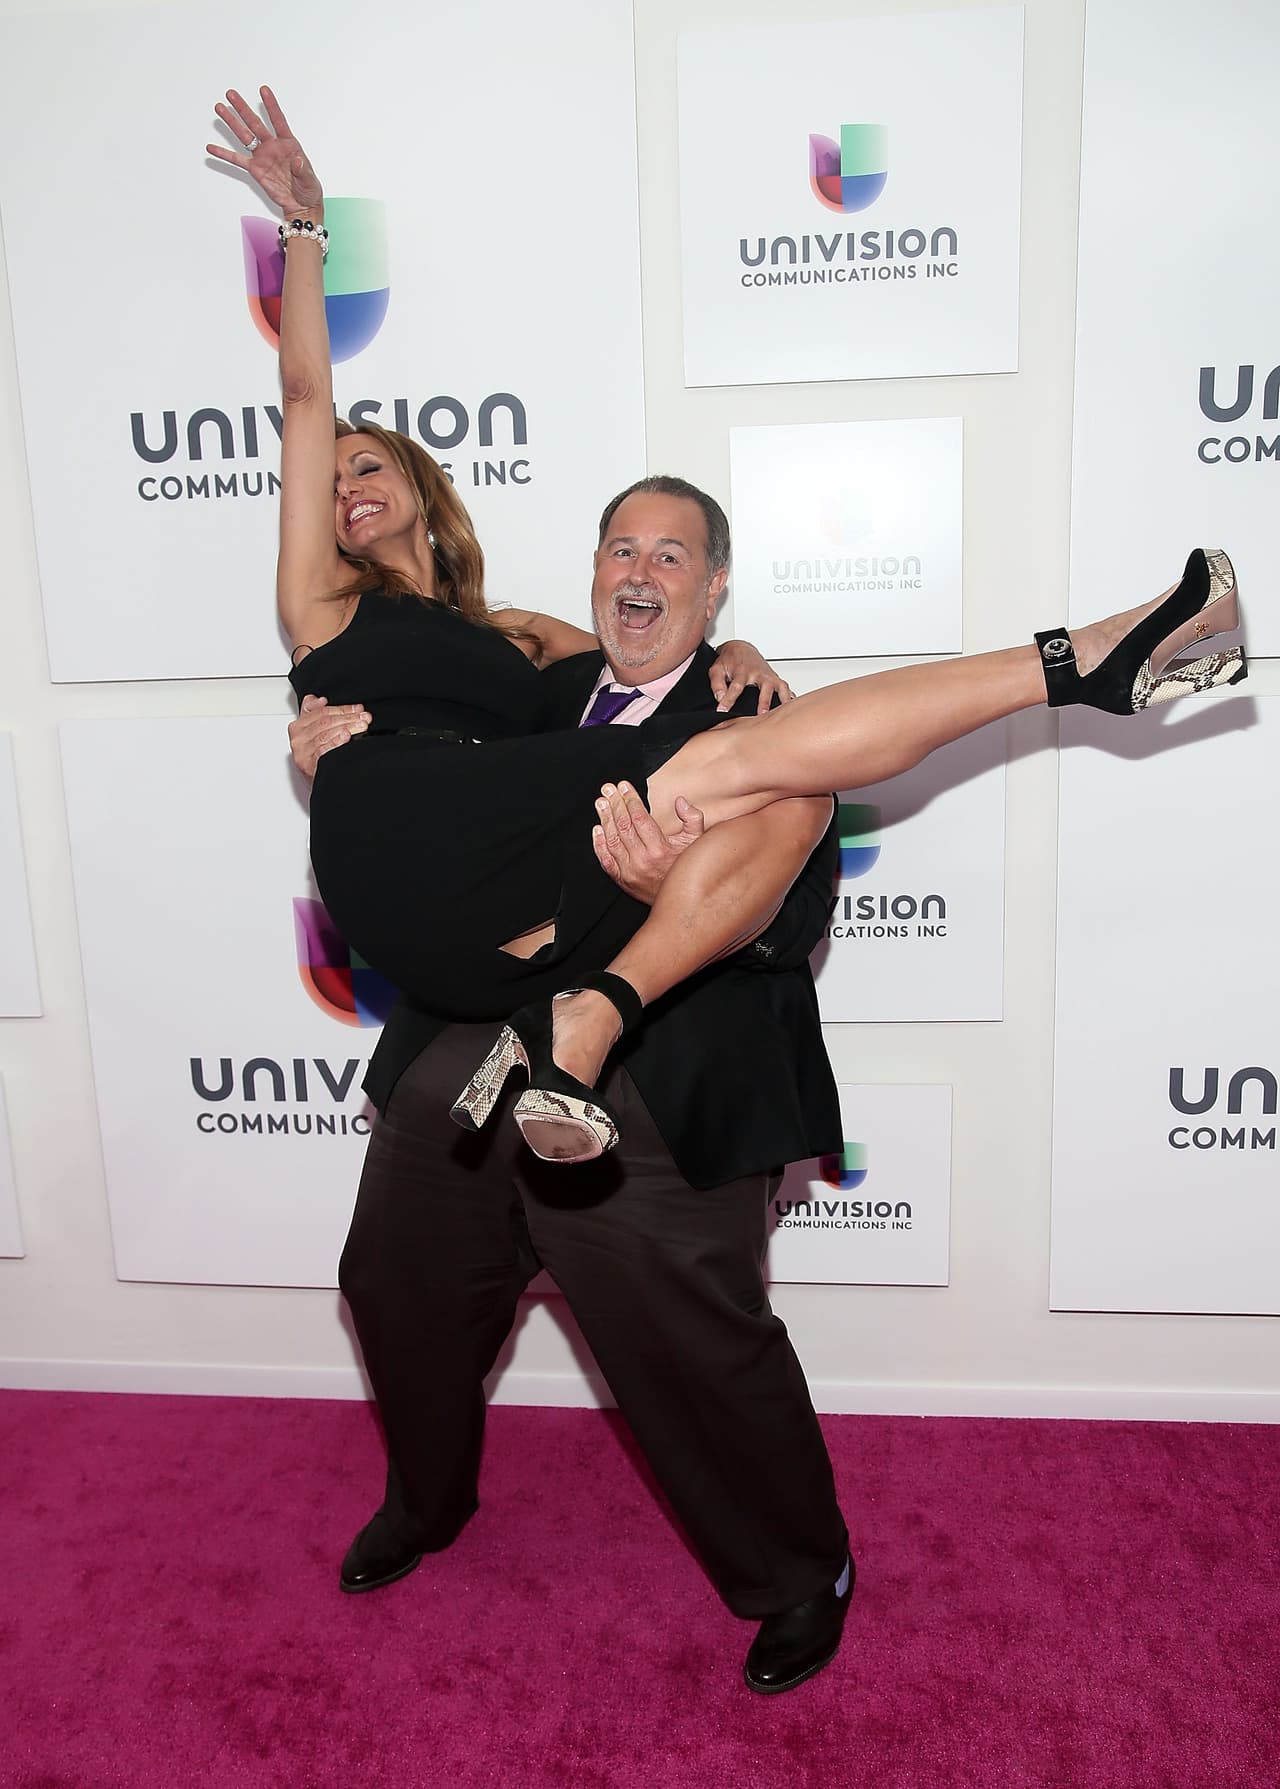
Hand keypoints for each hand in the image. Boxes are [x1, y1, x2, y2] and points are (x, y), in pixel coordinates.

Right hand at [207, 86, 323, 217]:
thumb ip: (302, 170)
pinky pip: (237, 160)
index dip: (271, 106)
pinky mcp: (255, 169)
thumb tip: (297, 162)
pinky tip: (212, 148)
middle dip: (243, 109)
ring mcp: (262, 156)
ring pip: (244, 135)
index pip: (278, 121)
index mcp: (288, 144)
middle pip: (255, 123)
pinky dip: (224, 154)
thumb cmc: (308, 190)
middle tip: (231, 94)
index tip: (263, 90)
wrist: (300, 205)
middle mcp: (273, 146)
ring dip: (232, 122)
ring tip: (220, 108)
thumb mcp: (309, 180)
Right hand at [289, 693, 370, 780]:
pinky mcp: (307, 765)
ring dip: (347, 727)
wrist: (318, 781)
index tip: (358, 709)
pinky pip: (323, 749)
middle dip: (348, 718)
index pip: (321, 712)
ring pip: (326, 734)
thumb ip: (315, 712)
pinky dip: (336, 741)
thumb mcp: (313, 731)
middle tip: (364, 717)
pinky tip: (346, 737)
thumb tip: (321, 700)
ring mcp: (302, 752)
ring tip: (361, 725)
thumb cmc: (317, 755)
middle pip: (325, 722)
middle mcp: (298, 739)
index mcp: (297, 726)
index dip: (342, 708)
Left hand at [592, 782, 704, 903]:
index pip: (639, 817)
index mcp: (660, 849)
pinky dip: (599, 844)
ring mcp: (630, 871)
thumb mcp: (697, 842)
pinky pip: (606, 860)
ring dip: (605, 819)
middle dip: (614, 804)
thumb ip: (692, 819)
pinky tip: (597, 830)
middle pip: (623, 826)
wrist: (681, 901)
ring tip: (601, 803)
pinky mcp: (622, 880)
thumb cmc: (687, 868)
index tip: (624, 786)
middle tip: (607, 789)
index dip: (630, 799)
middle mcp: (643, 860)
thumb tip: (680, 801)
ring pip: (612, 840)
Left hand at [709, 640, 793, 713]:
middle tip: (761, 715)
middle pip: (765, 687)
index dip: (729, 699)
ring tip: (782, 716)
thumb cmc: (729, 661)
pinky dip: (790, 699)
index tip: (723, 710)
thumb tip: (720, 698)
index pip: (736, 686)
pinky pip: (787, 690)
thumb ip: (717, 683)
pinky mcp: (776, 680)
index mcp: (743, 671)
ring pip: (781, 688)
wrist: (741, 649)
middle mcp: (759, 673)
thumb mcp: (717, 669)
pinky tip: (790, 710)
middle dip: (764, 701)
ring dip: (782, 701)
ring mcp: (769, 677)